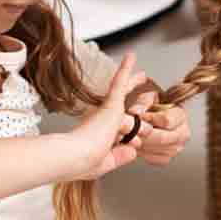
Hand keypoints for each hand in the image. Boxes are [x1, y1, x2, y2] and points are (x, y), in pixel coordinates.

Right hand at [60, 53, 153, 180]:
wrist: (77, 156)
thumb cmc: (85, 161)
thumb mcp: (108, 162)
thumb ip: (121, 155)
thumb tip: (133, 150)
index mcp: (101, 136)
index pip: (120, 130)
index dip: (131, 134)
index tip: (137, 141)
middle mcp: (103, 121)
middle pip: (124, 108)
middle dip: (136, 99)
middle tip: (141, 84)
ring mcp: (108, 111)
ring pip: (125, 95)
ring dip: (133, 84)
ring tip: (143, 74)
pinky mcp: (111, 104)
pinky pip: (120, 83)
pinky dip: (126, 70)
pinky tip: (131, 57)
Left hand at [128, 92, 190, 166]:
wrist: (148, 116)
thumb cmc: (149, 105)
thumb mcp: (147, 96)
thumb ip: (142, 102)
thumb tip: (135, 112)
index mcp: (181, 115)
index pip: (167, 121)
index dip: (150, 118)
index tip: (139, 115)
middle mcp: (183, 133)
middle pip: (162, 138)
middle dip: (144, 133)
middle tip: (131, 128)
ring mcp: (176, 148)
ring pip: (155, 149)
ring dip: (141, 142)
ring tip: (132, 134)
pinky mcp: (166, 158)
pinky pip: (152, 158)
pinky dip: (141, 152)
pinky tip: (136, 143)